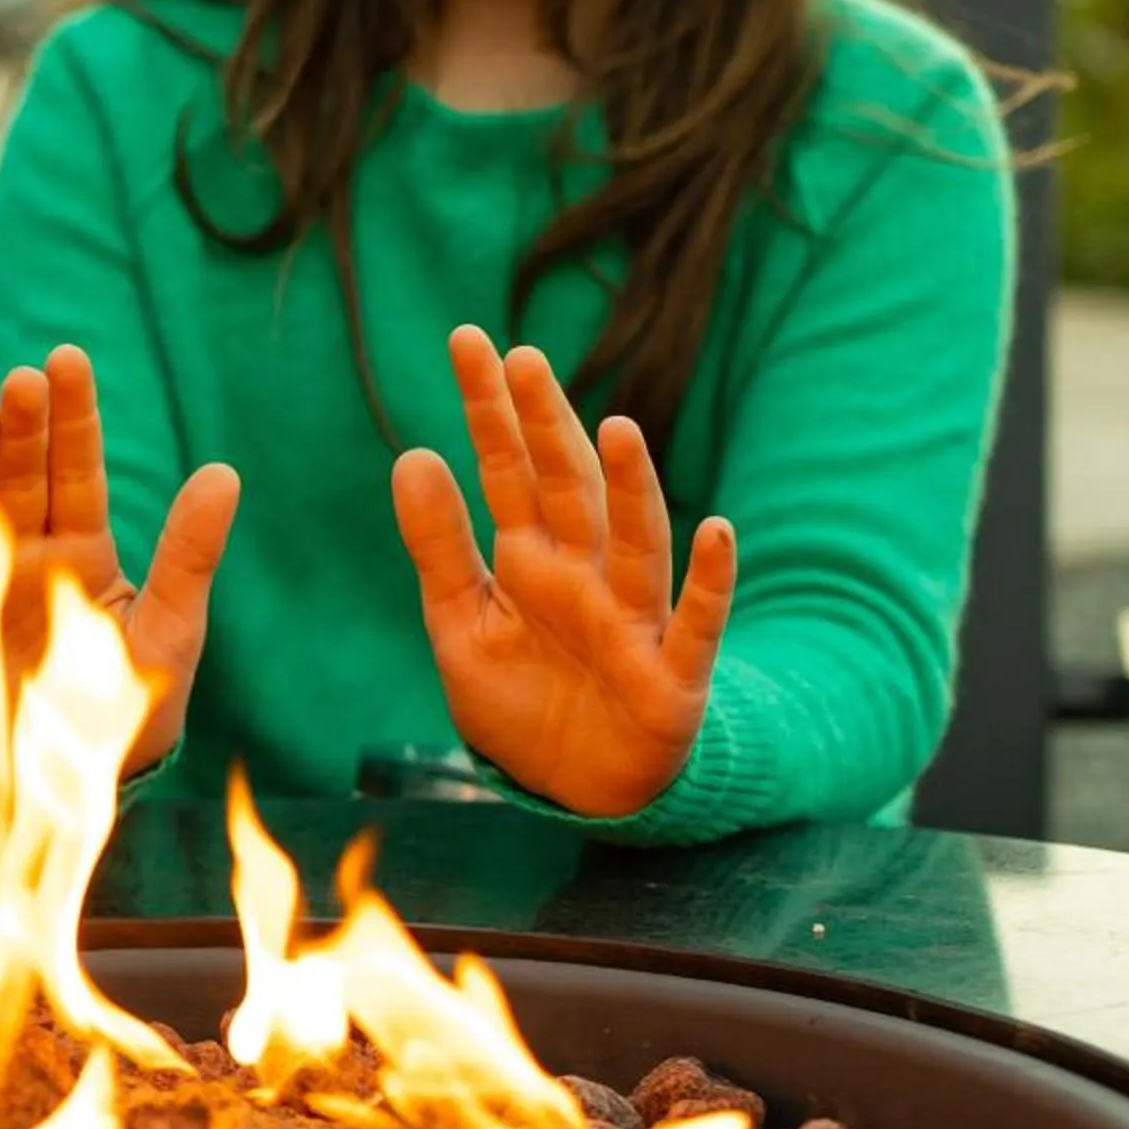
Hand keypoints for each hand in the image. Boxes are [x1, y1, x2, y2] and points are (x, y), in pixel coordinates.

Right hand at [0, 346, 239, 773]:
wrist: (69, 801)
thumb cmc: (126, 720)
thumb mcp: (170, 632)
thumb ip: (189, 555)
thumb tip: (226, 474)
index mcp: (79, 555)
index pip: (74, 470)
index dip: (70, 416)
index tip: (64, 359)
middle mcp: (22, 562)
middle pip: (15, 478)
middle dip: (14, 428)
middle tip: (16, 383)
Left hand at [392, 327, 739, 818]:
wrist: (573, 787)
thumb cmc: (522, 697)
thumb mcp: (460, 623)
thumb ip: (438, 546)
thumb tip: (410, 456)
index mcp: (530, 558)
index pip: (507, 469)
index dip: (489, 410)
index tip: (467, 341)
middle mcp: (584, 573)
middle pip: (567, 488)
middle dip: (547, 428)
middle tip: (522, 358)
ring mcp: (632, 618)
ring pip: (636, 542)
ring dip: (632, 490)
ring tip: (618, 430)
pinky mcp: (670, 673)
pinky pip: (697, 622)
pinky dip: (710, 580)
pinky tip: (718, 531)